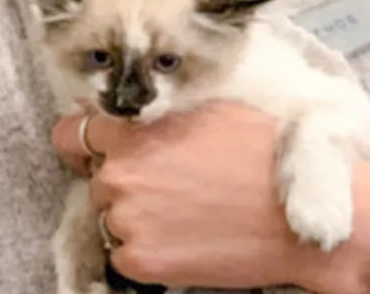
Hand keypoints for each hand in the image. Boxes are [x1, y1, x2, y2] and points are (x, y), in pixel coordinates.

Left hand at [50, 101, 369, 293]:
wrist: (298, 215)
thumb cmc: (264, 155)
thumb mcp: (208, 108)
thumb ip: (159, 112)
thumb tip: (128, 114)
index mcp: (133, 130)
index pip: (71, 132)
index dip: (86, 143)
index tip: (100, 151)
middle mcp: (120, 173)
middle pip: (97, 180)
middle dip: (125, 183)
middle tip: (173, 188)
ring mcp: (127, 220)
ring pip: (111, 219)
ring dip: (137, 219)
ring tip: (188, 214)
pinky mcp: (140, 261)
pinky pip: (124, 257)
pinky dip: (149, 253)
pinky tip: (188, 239)